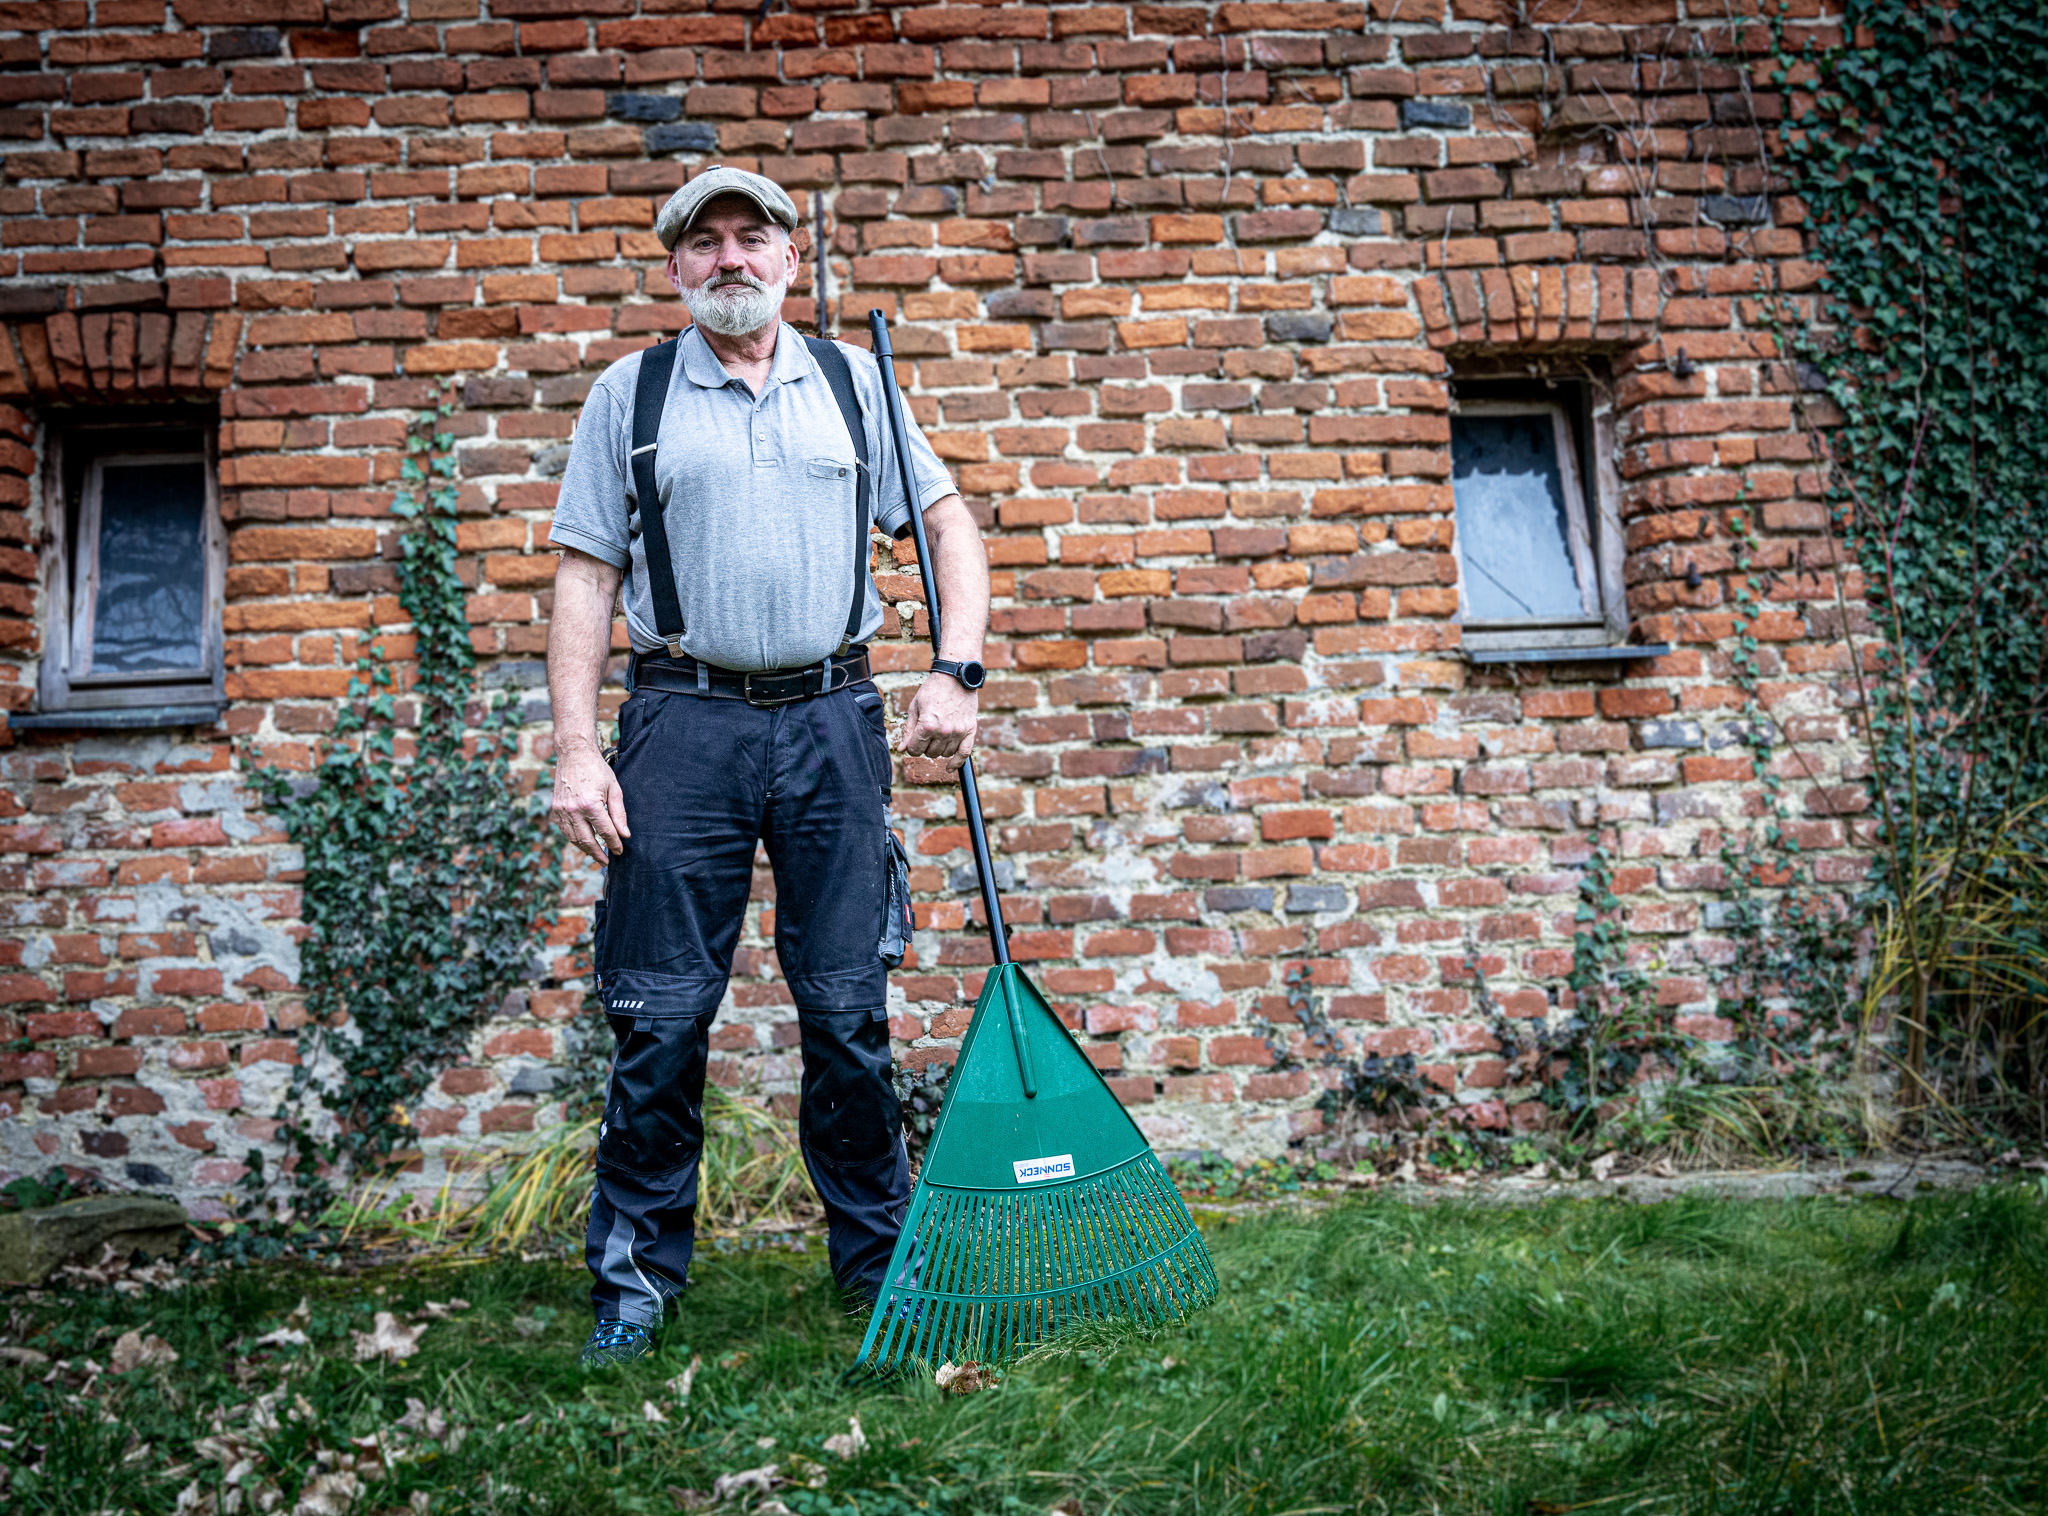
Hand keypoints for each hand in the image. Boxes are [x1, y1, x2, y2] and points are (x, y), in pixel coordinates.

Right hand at [551, 745, 630, 864]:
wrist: (574, 754)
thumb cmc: (597, 769)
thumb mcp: (614, 789)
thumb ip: (619, 814)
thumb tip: (624, 834)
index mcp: (590, 805)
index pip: (606, 832)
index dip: (614, 844)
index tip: (620, 851)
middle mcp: (573, 810)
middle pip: (587, 841)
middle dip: (598, 854)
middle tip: (606, 862)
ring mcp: (562, 811)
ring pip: (574, 839)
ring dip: (585, 849)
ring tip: (596, 854)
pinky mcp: (555, 809)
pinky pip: (565, 831)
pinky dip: (574, 838)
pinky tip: (583, 840)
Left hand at [899, 672, 978, 772]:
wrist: (955, 678)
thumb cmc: (932, 691)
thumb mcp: (915, 708)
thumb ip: (908, 731)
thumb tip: (901, 749)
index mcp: (927, 725)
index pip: (915, 749)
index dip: (911, 746)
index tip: (912, 741)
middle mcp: (943, 731)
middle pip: (929, 753)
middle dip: (925, 746)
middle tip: (926, 734)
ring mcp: (958, 732)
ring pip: (944, 753)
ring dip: (938, 749)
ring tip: (937, 737)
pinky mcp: (970, 730)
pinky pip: (964, 753)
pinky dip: (956, 763)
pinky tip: (949, 768)